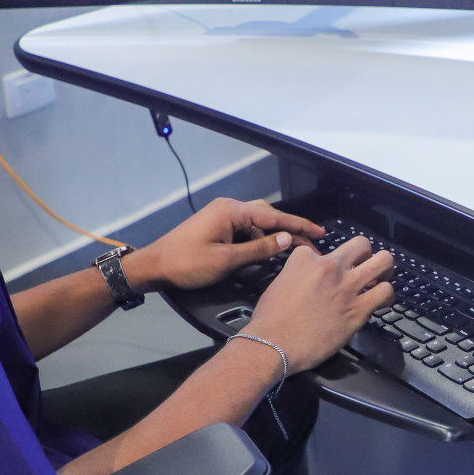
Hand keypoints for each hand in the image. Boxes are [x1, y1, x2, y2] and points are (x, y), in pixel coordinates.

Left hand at [128, 198, 325, 291]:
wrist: (153, 266)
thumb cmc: (186, 264)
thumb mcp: (226, 261)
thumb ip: (259, 249)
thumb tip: (287, 240)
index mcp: (232, 211)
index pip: (274, 216)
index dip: (299, 225)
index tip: (320, 231)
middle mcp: (228, 208)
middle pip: (267, 215)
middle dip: (288, 229)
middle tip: (308, 244)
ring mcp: (221, 216)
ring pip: (256, 223)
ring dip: (271, 237)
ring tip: (287, 253)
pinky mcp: (216, 226)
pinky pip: (244, 229)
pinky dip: (256, 240)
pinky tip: (263, 253)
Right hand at [242, 236, 395, 372]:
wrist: (273, 344)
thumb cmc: (270, 320)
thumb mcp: (280, 283)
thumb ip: (298, 274)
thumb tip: (309, 279)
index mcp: (305, 258)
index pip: (327, 249)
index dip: (330, 262)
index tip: (330, 274)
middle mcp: (329, 267)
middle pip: (361, 244)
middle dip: (365, 254)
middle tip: (365, 267)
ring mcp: (346, 286)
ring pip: (383, 261)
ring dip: (384, 270)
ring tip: (381, 279)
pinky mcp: (359, 309)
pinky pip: (385, 292)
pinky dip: (387, 295)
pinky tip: (382, 301)